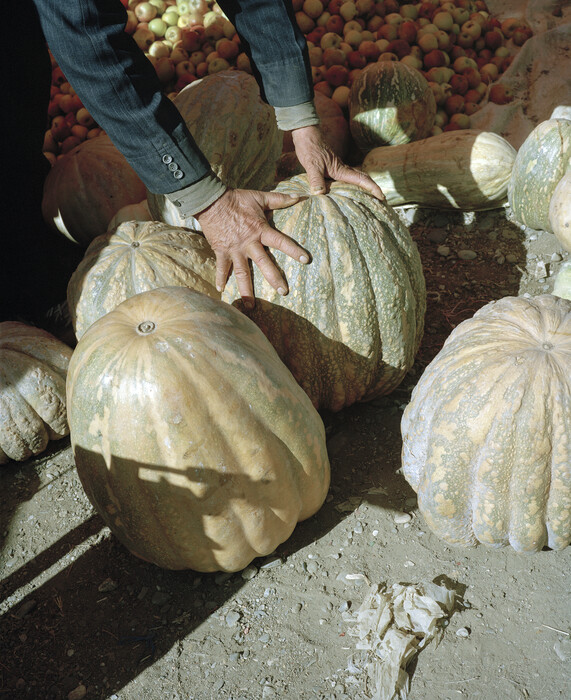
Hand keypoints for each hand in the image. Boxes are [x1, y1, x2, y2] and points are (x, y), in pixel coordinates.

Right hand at [194, 188, 308, 307]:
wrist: (211, 200)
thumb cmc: (237, 199)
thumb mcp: (260, 197)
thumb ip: (280, 199)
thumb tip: (299, 197)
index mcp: (260, 231)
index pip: (281, 242)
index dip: (294, 250)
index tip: (306, 260)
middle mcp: (249, 244)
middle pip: (264, 264)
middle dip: (274, 279)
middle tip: (283, 292)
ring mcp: (235, 250)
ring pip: (242, 273)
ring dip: (247, 290)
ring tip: (251, 306)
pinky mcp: (221, 251)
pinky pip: (222, 268)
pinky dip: (221, 278)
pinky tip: (221, 291)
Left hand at [291, 124, 384, 199]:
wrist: (306, 135)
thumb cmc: (310, 148)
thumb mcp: (312, 165)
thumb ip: (316, 179)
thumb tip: (319, 194)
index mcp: (341, 170)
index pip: (362, 180)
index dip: (373, 188)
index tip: (382, 197)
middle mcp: (342, 169)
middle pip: (363, 179)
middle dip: (373, 189)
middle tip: (381, 201)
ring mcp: (338, 169)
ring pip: (355, 179)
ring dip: (364, 188)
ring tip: (369, 200)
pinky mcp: (332, 169)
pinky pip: (346, 179)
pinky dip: (351, 187)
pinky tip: (347, 193)